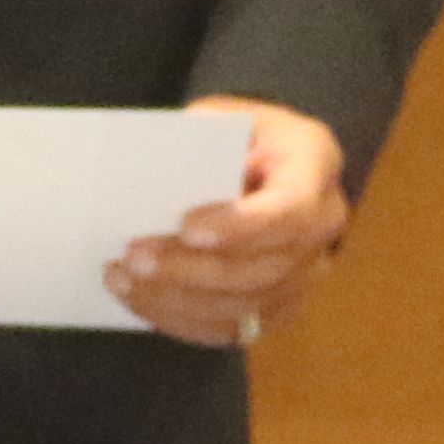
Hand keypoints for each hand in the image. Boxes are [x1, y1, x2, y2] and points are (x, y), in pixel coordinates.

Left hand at [110, 95, 348, 346]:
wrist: (259, 157)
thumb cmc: (237, 134)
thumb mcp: (224, 116)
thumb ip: (199, 139)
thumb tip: (152, 172)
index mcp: (315, 166)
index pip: (290, 211)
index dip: (240, 227)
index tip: (186, 228)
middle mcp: (322, 225)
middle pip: (262, 269)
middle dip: (190, 269)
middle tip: (132, 258)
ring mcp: (306, 271)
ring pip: (244, 306)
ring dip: (175, 299)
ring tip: (121, 280)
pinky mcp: (280, 303)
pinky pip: (232, 328)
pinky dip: (181, 320)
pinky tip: (140, 301)